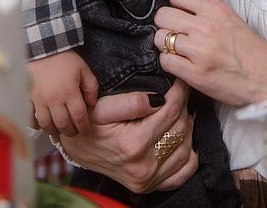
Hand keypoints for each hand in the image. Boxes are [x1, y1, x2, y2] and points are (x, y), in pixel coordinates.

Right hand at [28, 50, 98, 136]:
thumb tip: (92, 104)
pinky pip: (30, 118)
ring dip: (54, 130)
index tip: (86, 131)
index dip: (84, 127)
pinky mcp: (27, 99)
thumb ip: (91, 86)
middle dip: (70, 131)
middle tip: (73, 131)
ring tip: (59, 129)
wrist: (43, 48)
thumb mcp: (83, 69)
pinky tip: (43, 123)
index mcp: (70, 91)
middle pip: (63, 124)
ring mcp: (39, 100)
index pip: (79, 116)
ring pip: (47, 124)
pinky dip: (36, 124)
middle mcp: (54, 99)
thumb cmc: (64, 59)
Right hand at [61, 80, 197, 192]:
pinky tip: (184, 140)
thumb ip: (133, 102)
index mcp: (133, 144)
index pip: (170, 112)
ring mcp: (147, 180)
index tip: (183, 80)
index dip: (180, 92)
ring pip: (186, 149)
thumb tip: (160, 99)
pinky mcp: (148, 186)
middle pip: (181, 129)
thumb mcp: (104, 106)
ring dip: (188, 128)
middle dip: (184, 107)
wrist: (77, 147)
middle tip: (180, 93)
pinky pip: (182, 174)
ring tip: (180, 112)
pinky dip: (189, 156)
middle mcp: (143, 166)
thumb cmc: (90, 123)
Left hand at [154, 0, 266, 106]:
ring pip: (160, 38)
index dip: (174, 4)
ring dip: (166, 45)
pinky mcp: (195, 73)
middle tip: (174, 33)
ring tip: (178, 50)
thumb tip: (179, 9)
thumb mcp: (230, 18)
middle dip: (165, 25)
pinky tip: (181, 64)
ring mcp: (199, 50)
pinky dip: (170, 63)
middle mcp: (205, 26)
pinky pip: (165, 61)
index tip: (178, 12)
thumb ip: (205, 11)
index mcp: (215, 9)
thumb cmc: (249, 49)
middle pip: (163, 15)